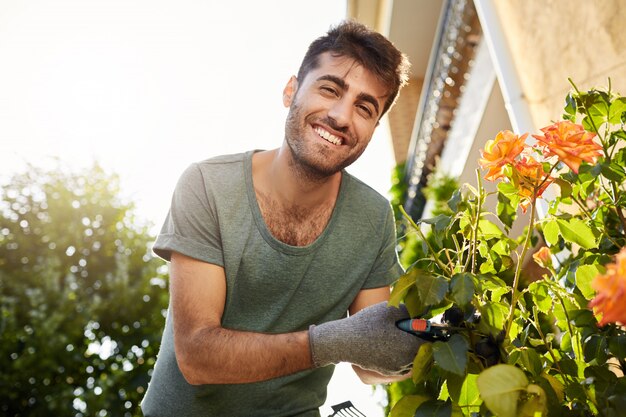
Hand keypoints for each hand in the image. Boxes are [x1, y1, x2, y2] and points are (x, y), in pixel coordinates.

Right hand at [309, 301, 424, 375]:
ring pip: (413, 359)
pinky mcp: (387, 371)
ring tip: (397, 335)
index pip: (431, 341)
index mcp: (410, 346)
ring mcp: (396, 369)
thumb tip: (423, 312)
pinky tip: (388, 343)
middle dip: (419, 339)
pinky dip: (400, 355)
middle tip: (408, 327)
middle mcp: (406, 361)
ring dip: (410, 348)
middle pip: (423, 351)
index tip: (422, 323)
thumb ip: (409, 310)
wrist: (345, 342)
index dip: (428, 330)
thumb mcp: (389, 310)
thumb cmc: (367, 323)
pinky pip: (402, 364)